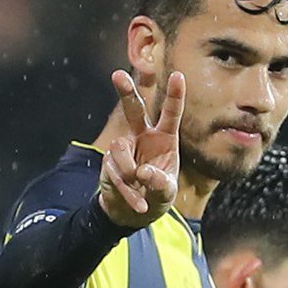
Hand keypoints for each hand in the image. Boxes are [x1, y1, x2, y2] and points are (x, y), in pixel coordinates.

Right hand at [98, 69, 183, 229]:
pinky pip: (115, 171)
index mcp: (164, 137)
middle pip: (134, 110)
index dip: (174, 95)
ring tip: (140, 188)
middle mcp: (143, 136)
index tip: (178, 75)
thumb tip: (143, 172)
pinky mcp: (109, 161)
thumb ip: (161, 183)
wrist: (133, 213)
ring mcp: (124, 147)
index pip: (170, 114)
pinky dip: (128, 191)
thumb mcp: (167, 193)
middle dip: (126, 92)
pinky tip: (139, 204)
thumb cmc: (156, 195)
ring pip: (120, 147)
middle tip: (117, 75)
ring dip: (130, 171)